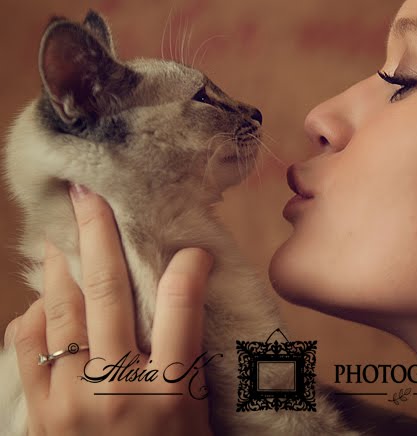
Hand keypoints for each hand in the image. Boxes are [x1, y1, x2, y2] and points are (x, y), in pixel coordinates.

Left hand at [3, 183, 214, 435]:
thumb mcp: (194, 415)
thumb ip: (188, 359)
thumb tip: (188, 298)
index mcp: (170, 392)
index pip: (181, 310)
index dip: (186, 269)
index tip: (191, 249)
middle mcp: (118, 389)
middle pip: (107, 294)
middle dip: (98, 237)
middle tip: (89, 197)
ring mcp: (70, 400)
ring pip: (60, 311)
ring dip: (61, 267)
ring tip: (61, 236)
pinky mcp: (39, 412)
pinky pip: (26, 348)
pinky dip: (32, 316)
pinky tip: (42, 301)